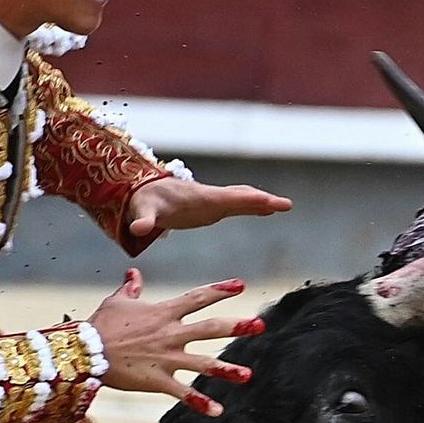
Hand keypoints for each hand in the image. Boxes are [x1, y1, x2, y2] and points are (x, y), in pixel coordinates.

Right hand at [86, 269, 266, 415]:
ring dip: (227, 370)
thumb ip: (130, 288)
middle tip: (259, 325)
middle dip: (237, 326)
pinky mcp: (157, 380)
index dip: (220, 291)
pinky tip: (218, 411)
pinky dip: (200, 403)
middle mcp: (170, 335)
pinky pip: (183, 393)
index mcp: (163, 313)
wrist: (84, 353)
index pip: (197, 298)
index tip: (240, 285)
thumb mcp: (116, 301)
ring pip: (203, 364)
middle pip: (210, 328)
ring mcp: (166, 358)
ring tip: (248, 375)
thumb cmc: (99, 325)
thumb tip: (134, 273)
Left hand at [127, 176, 292, 238]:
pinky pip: (237, 204)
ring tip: (283, 206)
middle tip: (285, 204)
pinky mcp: (212, 206)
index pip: (228, 199)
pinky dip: (253, 206)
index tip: (269, 201)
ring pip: (242, 198)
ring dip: (262, 201)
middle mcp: (210, 196)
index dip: (249, 201)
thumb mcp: (142, 212)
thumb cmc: (143, 203)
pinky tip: (266, 210)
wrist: (142, 192)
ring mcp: (212, 200)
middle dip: (263, 200)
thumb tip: (138, 230)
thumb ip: (143, 222)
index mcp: (198, 198)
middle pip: (241, 196)